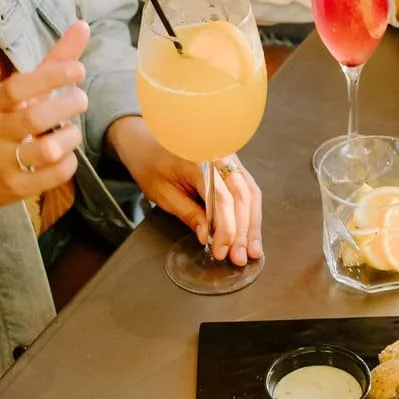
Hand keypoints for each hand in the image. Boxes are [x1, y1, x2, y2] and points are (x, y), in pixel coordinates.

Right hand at [0, 22, 90, 253]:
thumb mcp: (20, 94)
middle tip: (80, 100)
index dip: (50, 77)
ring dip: (70, 138)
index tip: (78, 69)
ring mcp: (5, 161)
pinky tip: (65, 156)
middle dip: (66, 108)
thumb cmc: (1, 127)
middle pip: (35, 118)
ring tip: (71, 132)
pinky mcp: (17, 187)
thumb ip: (53, 62)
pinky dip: (68, 165)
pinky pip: (53, 176)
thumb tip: (83, 26)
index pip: (19, 86)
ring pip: (48, 150)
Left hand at [105, 117, 262, 267]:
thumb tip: (207, 236)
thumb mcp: (162, 193)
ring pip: (251, 193)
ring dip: (253, 224)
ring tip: (252, 250)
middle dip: (243, 231)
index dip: (225, 229)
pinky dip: (250, 213)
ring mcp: (229, 158)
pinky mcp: (233, 165)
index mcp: (198, 160)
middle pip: (242, 196)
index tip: (221, 251)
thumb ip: (188, 214)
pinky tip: (251, 233)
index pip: (221, 199)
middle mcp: (220, 156)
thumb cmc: (149, 163)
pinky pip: (248, 189)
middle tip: (241, 257)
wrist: (145, 140)